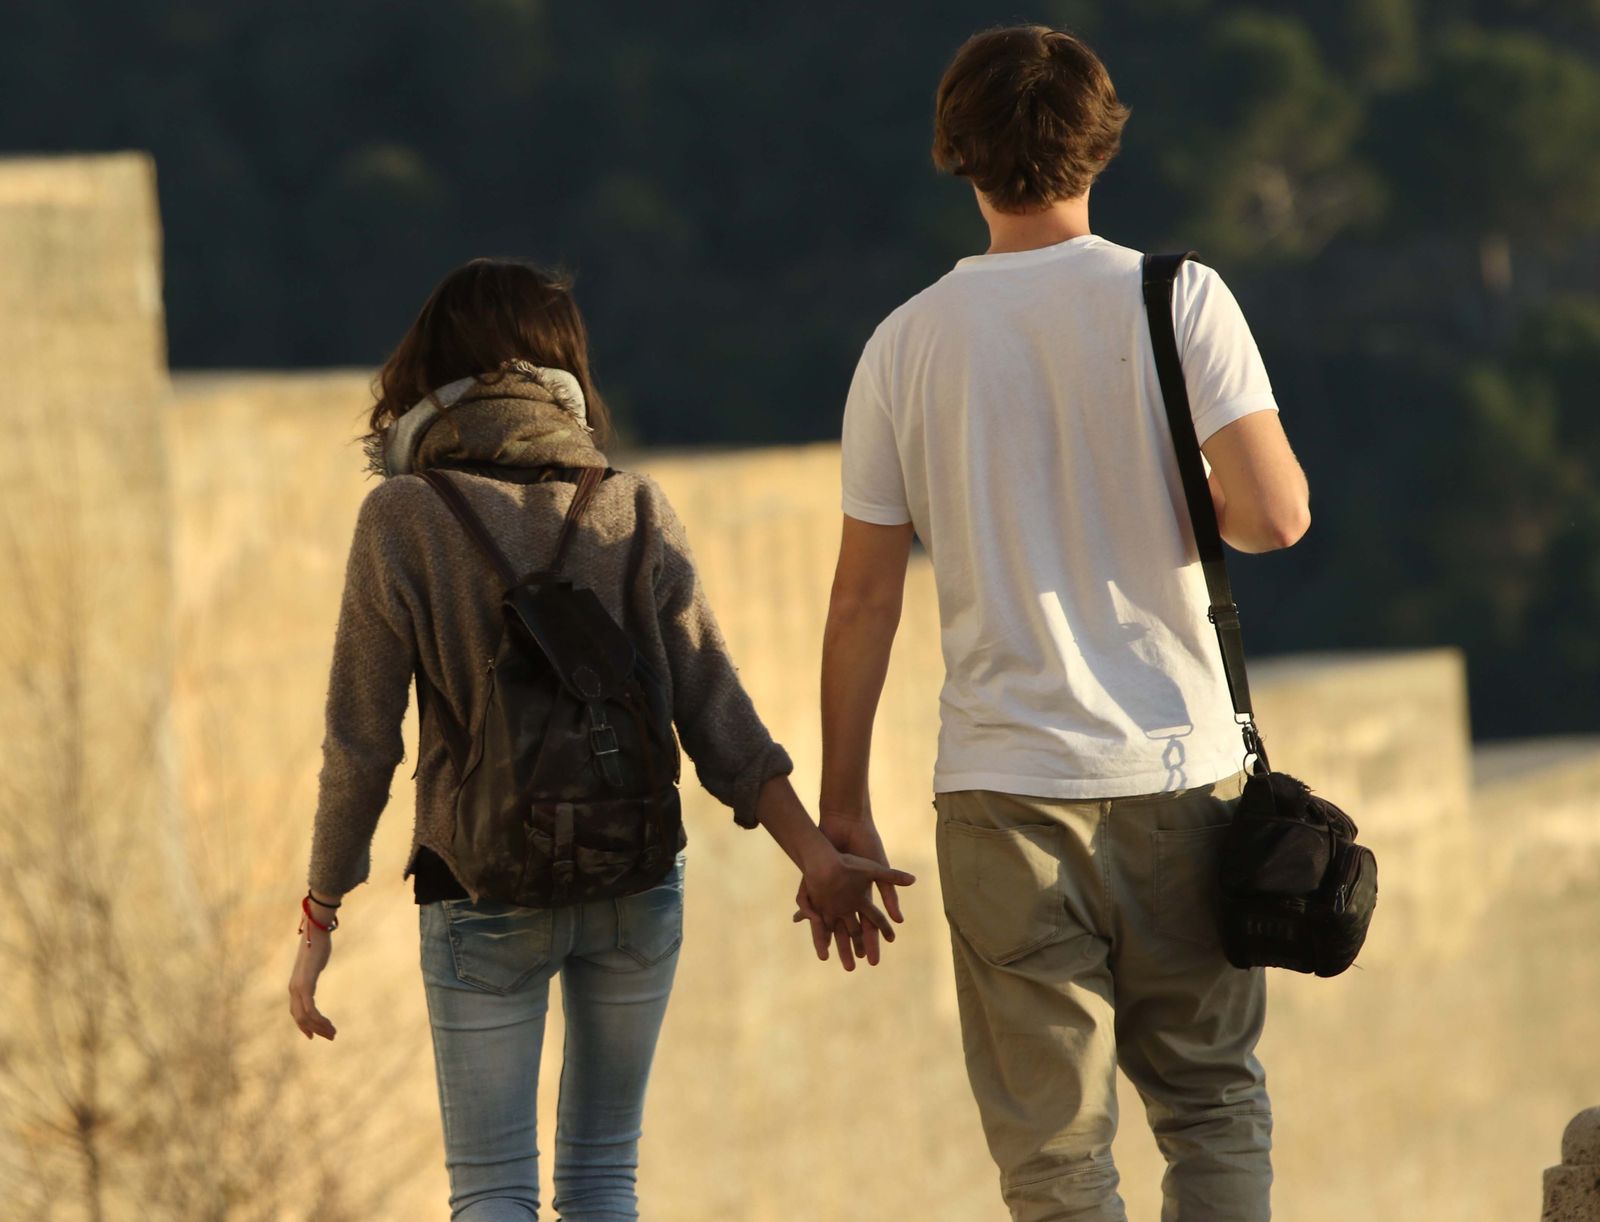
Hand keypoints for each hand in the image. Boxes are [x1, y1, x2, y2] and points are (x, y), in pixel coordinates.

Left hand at [288, 918, 337, 1040]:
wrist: (316, 932)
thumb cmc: (318, 945)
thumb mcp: (315, 963)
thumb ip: (313, 970)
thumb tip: (316, 966)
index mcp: (295, 985)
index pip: (296, 1012)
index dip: (304, 1026)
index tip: (314, 1036)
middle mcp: (294, 989)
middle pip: (300, 1018)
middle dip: (315, 1030)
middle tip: (331, 1036)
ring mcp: (298, 987)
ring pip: (305, 1017)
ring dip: (319, 1027)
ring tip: (333, 1033)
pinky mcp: (306, 984)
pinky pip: (310, 1009)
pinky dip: (319, 1019)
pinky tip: (328, 1024)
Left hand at [794, 814, 912, 970]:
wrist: (842, 826)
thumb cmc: (863, 846)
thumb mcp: (877, 869)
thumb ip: (891, 887)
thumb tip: (901, 914)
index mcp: (863, 893)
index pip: (870, 921)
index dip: (876, 936)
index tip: (879, 952)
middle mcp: (847, 896)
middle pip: (850, 927)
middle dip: (852, 946)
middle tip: (853, 967)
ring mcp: (831, 893)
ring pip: (831, 923)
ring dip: (830, 940)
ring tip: (829, 959)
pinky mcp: (816, 887)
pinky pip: (813, 910)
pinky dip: (812, 923)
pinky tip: (811, 936)